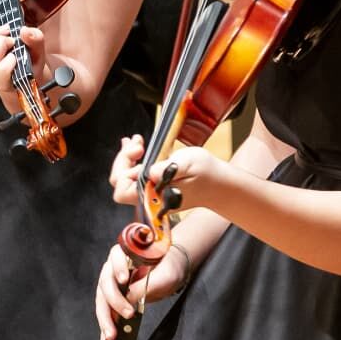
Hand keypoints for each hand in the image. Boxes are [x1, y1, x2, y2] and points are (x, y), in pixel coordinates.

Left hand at [0, 25, 45, 91]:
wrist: (19, 69)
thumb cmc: (30, 61)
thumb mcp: (39, 51)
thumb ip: (36, 40)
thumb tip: (24, 31)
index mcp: (11, 83)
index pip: (3, 71)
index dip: (9, 57)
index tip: (17, 48)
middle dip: (0, 42)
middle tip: (10, 38)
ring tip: (3, 32)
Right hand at [94, 242, 190, 339]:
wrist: (170, 270)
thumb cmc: (169, 266)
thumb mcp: (166, 273)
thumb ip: (149, 283)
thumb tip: (130, 297)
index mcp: (125, 253)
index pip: (116, 257)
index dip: (118, 268)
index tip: (125, 280)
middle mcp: (113, 267)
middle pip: (106, 283)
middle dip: (114, 301)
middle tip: (127, 314)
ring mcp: (112, 284)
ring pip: (103, 300)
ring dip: (105, 319)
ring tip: (111, 336)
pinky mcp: (115, 299)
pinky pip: (107, 313)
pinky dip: (105, 327)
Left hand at [109, 137, 224, 212]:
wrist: (220, 185)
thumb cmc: (207, 174)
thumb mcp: (190, 164)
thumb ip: (169, 168)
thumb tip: (150, 172)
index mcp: (156, 198)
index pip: (123, 190)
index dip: (125, 171)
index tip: (140, 155)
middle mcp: (150, 199)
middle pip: (120, 182)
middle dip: (124, 159)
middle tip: (137, 143)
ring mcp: (151, 193)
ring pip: (126, 177)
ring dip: (128, 157)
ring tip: (137, 141)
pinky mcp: (155, 186)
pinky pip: (136, 174)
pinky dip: (133, 159)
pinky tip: (138, 146)